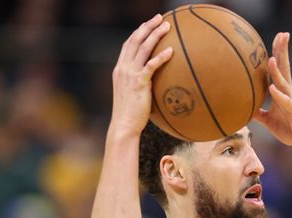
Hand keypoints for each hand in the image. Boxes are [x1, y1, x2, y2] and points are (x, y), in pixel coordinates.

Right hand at [109, 15, 173, 135]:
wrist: (124, 125)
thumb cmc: (131, 114)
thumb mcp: (132, 94)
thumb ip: (140, 84)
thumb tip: (155, 82)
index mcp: (120, 69)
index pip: (128, 45)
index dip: (138, 32)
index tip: (148, 24)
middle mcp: (123, 68)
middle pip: (135, 40)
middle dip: (147, 26)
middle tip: (160, 18)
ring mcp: (130, 74)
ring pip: (142, 48)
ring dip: (155, 35)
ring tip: (168, 27)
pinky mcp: (139, 83)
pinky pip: (151, 65)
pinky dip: (161, 57)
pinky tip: (171, 51)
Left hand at [254, 32, 291, 151]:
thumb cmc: (290, 128)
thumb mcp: (269, 120)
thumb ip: (257, 112)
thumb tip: (242, 109)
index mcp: (283, 92)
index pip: (280, 68)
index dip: (278, 53)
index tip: (277, 37)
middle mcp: (289, 92)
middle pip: (285, 68)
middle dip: (283, 51)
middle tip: (282, 34)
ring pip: (284, 83)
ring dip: (277, 71)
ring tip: (271, 58)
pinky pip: (286, 103)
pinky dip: (279, 96)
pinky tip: (273, 89)